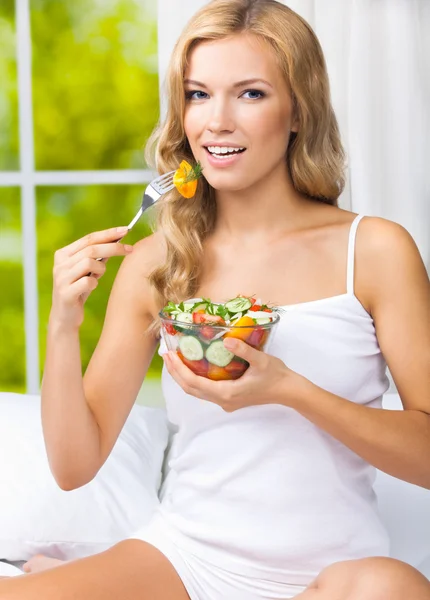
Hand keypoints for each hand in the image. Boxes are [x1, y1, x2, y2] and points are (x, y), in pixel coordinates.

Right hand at [50, 226, 132, 329]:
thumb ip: (98, 256)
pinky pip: (88, 281)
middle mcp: (60, 264)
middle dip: (114, 247)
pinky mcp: (65, 293)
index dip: (108, 233)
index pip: (89, 238)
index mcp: (63, 254)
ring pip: (89, 262)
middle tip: (130, 249)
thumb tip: (118, 239)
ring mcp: (61, 278)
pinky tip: (91, 288)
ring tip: (98, 276)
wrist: (65, 317)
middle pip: (91, 249)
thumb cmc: (79, 290)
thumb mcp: (88, 271)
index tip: (126, 230)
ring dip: (101, 269)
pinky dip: (94, 283)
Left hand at [163, 337, 296, 411]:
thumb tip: (227, 340)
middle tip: (167, 355)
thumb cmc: (275, 375)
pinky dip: (195, 379)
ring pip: (197, 391)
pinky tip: (193, 367)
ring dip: (184, 376)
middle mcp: (222, 401)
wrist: (288, 391)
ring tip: (175, 360)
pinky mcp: (229, 399)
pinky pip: (206, 391)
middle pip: (191, 389)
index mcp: (227, 393)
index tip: (170, 355)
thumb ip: (243, 350)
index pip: (194, 383)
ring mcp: (225, 402)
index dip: (179, 370)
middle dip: (176, 373)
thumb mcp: (261, 360)